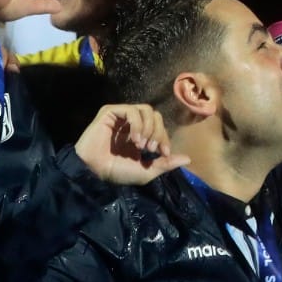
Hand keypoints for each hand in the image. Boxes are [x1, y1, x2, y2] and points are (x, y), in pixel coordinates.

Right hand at [74, 104, 189, 185]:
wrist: (93, 170)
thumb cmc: (116, 171)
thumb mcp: (146, 171)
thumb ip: (166, 164)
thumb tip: (188, 159)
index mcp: (139, 134)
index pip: (159, 126)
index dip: (165, 137)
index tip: (164, 153)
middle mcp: (131, 123)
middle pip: (156, 116)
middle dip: (158, 132)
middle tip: (151, 149)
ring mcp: (121, 116)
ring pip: (146, 110)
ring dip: (149, 128)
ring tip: (142, 145)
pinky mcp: (110, 112)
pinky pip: (131, 110)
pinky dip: (138, 124)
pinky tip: (134, 139)